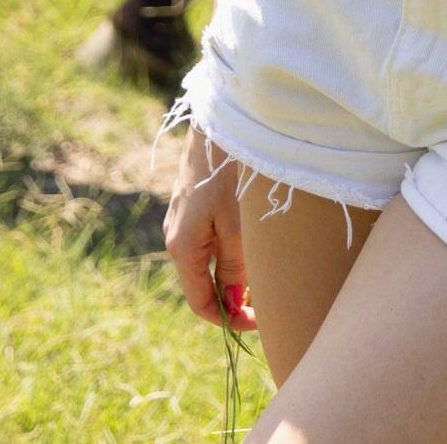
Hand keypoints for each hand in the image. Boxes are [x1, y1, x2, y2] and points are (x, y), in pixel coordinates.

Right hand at [164, 123, 256, 328]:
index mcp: (183, 249)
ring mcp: (184, 220)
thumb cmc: (229, 174)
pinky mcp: (194, 205)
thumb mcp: (237, 227)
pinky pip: (211, 241)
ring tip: (266, 275)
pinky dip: (231, 253)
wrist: (219, 123)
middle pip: (205, 284)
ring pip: (210, 262)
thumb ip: (234, 270)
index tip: (260, 324)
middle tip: (269, 302)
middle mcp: (177, 238)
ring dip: (235, 274)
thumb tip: (234, 305)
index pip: (201, 303)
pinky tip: (254, 245)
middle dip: (235, 298)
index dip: (229, 320)